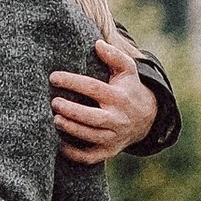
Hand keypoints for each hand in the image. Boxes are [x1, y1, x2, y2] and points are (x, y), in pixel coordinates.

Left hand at [52, 33, 158, 163]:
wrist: (147, 118)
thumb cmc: (129, 89)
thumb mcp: (127, 70)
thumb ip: (114, 55)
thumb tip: (97, 43)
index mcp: (119, 97)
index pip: (93, 88)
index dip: (72, 82)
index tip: (53, 77)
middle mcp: (118, 118)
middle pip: (93, 117)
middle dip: (72, 111)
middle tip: (53, 102)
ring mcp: (114, 137)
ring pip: (91, 136)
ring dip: (72, 129)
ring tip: (55, 119)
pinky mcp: (109, 151)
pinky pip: (91, 157)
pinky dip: (74, 154)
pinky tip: (59, 144)